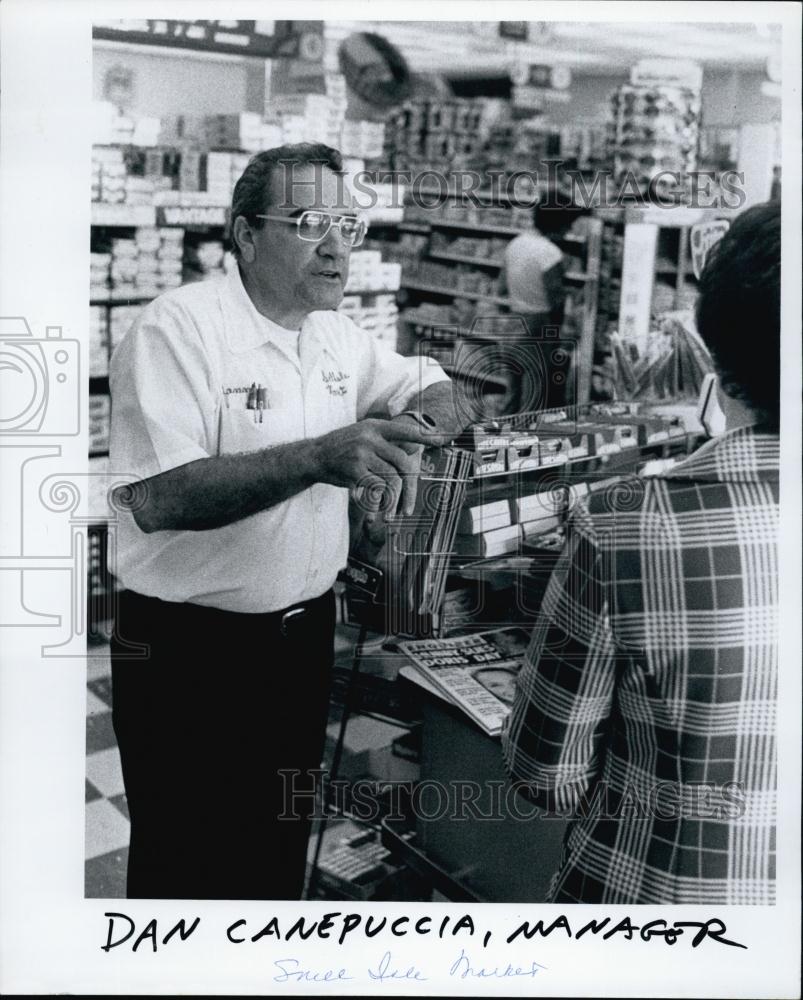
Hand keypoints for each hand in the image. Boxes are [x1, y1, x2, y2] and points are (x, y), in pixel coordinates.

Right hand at [313, 418, 443, 515]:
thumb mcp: (363, 436)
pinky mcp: (353, 468)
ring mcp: (362, 452)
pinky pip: (375, 488)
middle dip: (410, 489)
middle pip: (403, 463)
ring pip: (391, 479)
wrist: (314, 456)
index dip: (423, 437)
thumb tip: (415, 453)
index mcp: (375, 427)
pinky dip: (376, 504)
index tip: (440, 441)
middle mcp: (371, 437)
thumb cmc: (343, 449)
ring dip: (394, 501)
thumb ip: (385, 444)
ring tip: (391, 515)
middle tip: (408, 509)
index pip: (404, 431)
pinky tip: (374, 514)